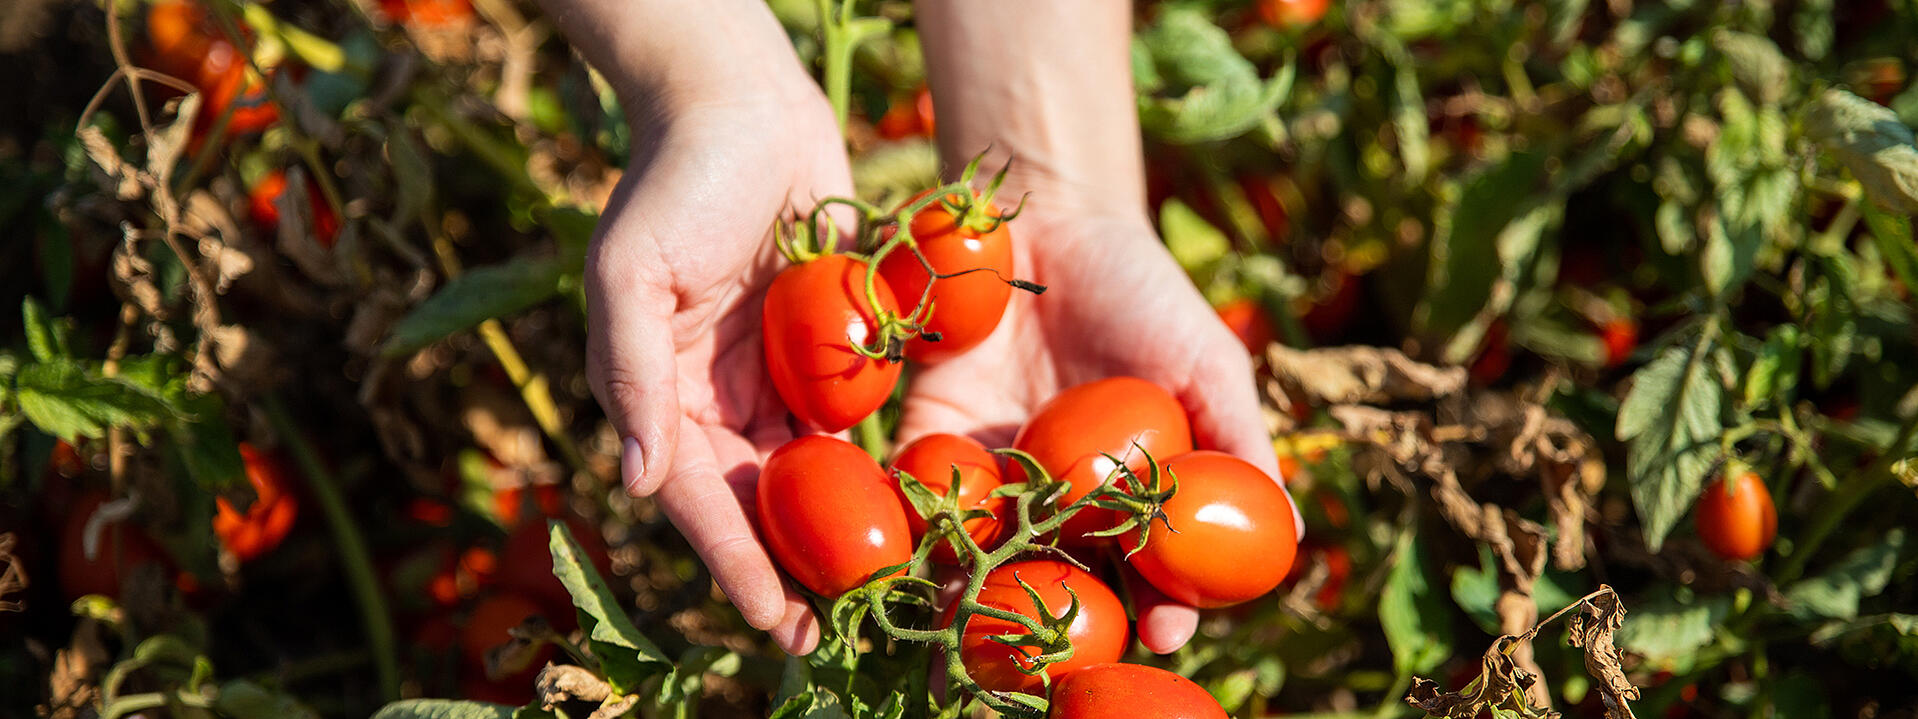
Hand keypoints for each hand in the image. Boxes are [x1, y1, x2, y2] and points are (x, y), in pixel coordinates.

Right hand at [586, 87, 849, 655]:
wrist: (741, 103)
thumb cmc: (676, 181)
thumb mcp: (632, 272)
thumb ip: (632, 376)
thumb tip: (640, 484)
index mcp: (659, 392)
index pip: (697, 495)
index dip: (730, 558)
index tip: (767, 618)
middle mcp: (714, 397)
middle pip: (755, 501)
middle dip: (786, 569)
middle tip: (831, 634)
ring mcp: (772, 377)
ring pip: (805, 475)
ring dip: (833, 534)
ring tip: (877, 594)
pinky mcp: (827, 350)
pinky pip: (850, 421)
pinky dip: (871, 467)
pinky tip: (911, 512)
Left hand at [895, 199, 1286, 653]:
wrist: (1053, 219)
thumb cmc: (1145, 293)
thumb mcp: (1207, 362)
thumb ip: (1240, 441)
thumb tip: (1287, 531)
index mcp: (1131, 501)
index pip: (1149, 575)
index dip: (1160, 608)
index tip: (1164, 631)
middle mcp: (1062, 506)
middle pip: (1062, 585)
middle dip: (1055, 634)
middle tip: (1050, 672)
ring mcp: (995, 479)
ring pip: (987, 560)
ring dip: (971, 604)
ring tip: (963, 643)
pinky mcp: (929, 441)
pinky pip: (917, 496)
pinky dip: (911, 530)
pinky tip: (906, 562)